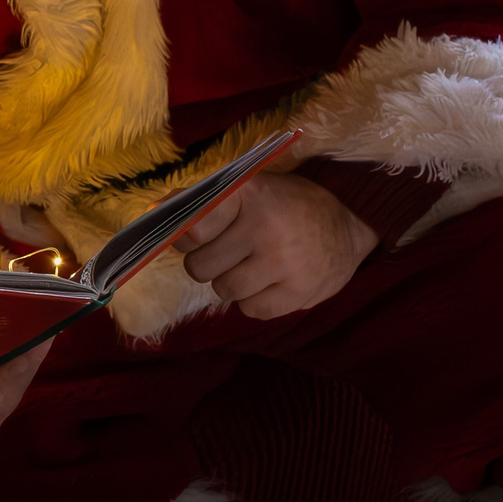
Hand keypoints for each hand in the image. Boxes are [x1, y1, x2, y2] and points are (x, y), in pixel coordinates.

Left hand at [175, 172, 375, 319]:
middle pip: (200, 267)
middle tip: (230, 253)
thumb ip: (199, 202)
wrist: (349, 225)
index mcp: (247, 194)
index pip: (190, 228)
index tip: (199, 237)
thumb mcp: (246, 190)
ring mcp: (284, 262)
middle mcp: (265, 227)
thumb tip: (153, 215)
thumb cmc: (283, 206)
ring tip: (253, 266)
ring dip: (231, 282)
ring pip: (223, 290)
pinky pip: (250, 310)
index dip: (186, 238)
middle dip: (208, 264)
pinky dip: (254, 301)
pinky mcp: (300, 292)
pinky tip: (271, 282)